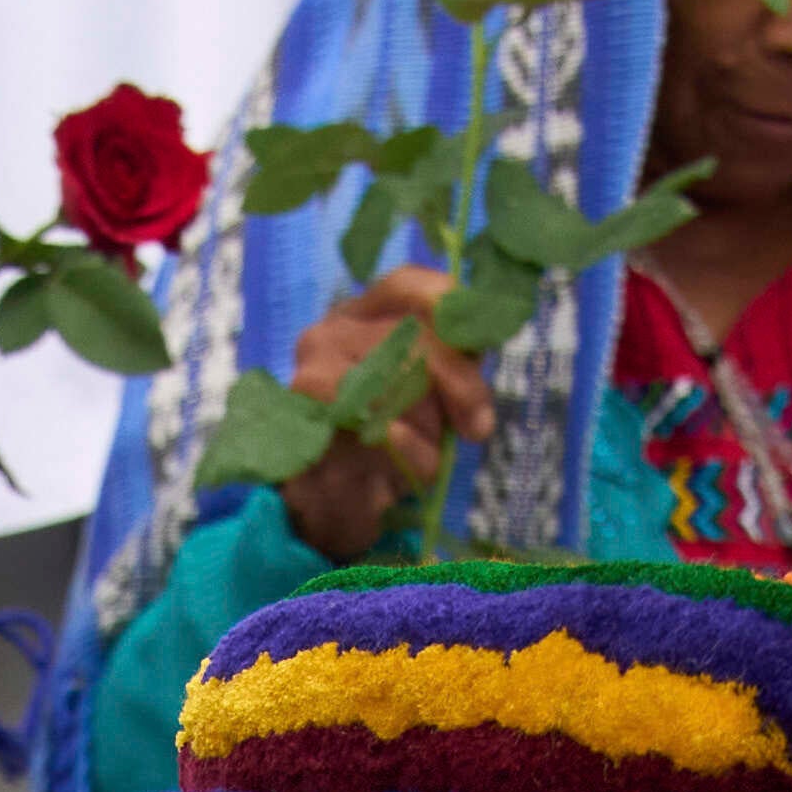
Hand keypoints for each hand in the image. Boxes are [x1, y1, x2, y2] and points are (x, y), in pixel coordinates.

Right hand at [277, 264, 491, 562]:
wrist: (329, 505)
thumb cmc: (384, 443)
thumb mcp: (430, 397)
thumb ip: (453, 370)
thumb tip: (480, 364)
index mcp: (362, 315)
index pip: (408, 285)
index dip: (450, 307)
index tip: (482, 348)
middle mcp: (332, 330)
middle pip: (413, 333)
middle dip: (458, 381)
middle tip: (477, 426)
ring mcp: (313, 368)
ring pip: (398, 381)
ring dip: (428, 428)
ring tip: (425, 457)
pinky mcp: (309, 414)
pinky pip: (381, 427)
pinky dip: (407, 453)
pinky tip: (406, 468)